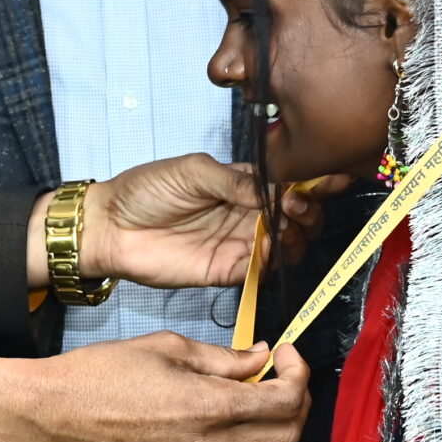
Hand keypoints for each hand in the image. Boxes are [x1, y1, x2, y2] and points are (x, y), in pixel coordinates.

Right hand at [0, 334, 311, 441]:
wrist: (52, 416)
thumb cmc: (100, 374)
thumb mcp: (166, 347)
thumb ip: (222, 358)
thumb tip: (260, 358)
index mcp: (209, 408)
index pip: (286, 402)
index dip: (298, 373)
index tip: (286, 353)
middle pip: (286, 439)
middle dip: (296, 404)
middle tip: (281, 376)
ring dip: (272, 429)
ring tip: (253, 397)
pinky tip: (227, 424)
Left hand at [34, 156, 346, 288]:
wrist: (111, 228)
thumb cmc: (146, 190)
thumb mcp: (193, 170)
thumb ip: (236, 180)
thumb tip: (275, 189)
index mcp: (241, 183)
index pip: (286, 184)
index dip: (310, 183)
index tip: (330, 180)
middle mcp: (246, 214)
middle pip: (295, 216)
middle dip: (307, 211)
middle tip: (298, 207)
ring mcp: (239, 243)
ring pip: (285, 244)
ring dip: (296, 236)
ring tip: (288, 226)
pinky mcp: (226, 271)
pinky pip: (260, 269)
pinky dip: (272, 260)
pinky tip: (268, 248)